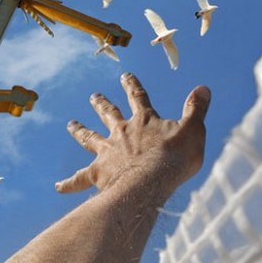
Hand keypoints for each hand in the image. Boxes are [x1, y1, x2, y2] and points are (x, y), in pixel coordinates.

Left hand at [55, 72, 210, 194]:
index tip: (125, 75)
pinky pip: (80, 179)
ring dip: (80, 131)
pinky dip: (69, 183)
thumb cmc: (174, 159)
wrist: (149, 184)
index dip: (132, 85)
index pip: (138, 96)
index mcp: (144, 121)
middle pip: (109, 114)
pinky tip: (58, 187)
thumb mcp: (193, 131)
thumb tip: (203, 88)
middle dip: (102, 104)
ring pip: (90, 138)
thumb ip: (196, 110)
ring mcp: (107, 152)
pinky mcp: (99, 174)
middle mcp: (121, 132)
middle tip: (93, 96)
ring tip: (71, 125)